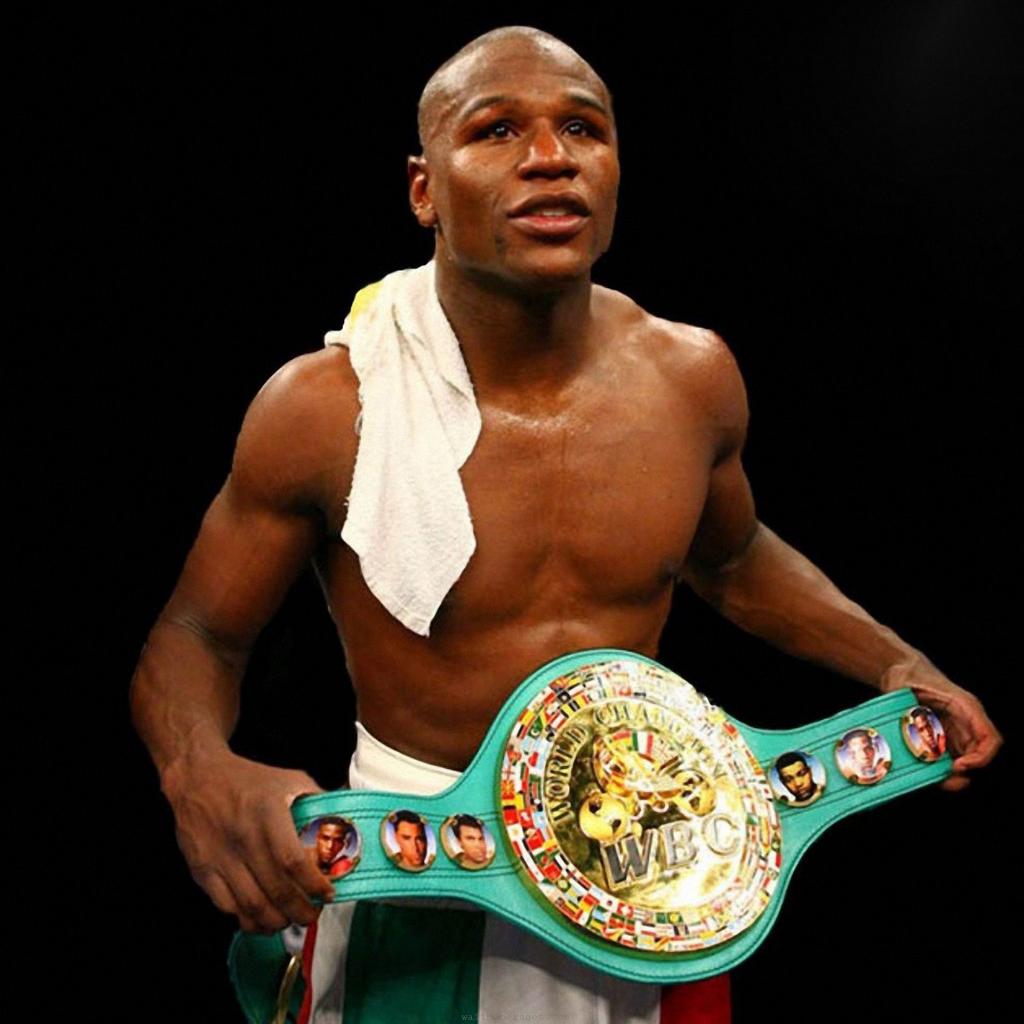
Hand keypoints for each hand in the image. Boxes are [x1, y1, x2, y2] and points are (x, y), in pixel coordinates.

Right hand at [161, 747, 334, 932]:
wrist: (197, 777)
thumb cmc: (248, 779)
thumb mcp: (289, 779)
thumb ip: (318, 801)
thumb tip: (346, 821)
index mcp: (268, 814)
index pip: (293, 862)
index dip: (313, 884)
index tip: (328, 893)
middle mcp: (243, 838)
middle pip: (276, 891)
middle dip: (301, 912)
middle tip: (313, 914)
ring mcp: (221, 858)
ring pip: (252, 907)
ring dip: (276, 922)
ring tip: (291, 920)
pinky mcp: (203, 871)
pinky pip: (227, 907)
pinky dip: (248, 920)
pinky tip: (262, 918)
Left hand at [883, 660, 1001, 792]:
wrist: (901, 671)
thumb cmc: (910, 674)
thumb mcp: (912, 686)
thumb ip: (913, 704)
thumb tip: (912, 726)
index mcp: (965, 707)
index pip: (989, 738)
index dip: (981, 757)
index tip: (960, 766)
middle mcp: (964, 722)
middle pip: (979, 755)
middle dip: (966, 771)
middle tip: (947, 778)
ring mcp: (954, 731)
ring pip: (963, 760)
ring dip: (952, 774)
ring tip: (936, 778)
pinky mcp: (941, 738)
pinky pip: (947, 759)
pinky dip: (939, 769)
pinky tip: (925, 771)